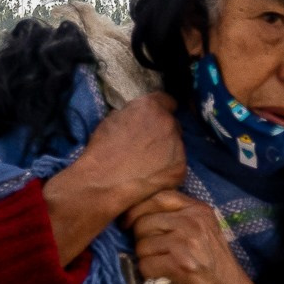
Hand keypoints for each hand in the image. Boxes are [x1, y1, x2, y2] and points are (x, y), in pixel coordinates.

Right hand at [79, 93, 183, 209]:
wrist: (104, 182)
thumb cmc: (102, 150)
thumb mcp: (112, 119)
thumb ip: (134, 112)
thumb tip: (141, 114)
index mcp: (151, 107)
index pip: (167, 101)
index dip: (161, 109)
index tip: (156, 118)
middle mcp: (168, 123)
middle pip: (173, 124)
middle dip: (163, 131)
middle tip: (148, 145)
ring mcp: (177, 147)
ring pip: (177, 145)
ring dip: (167, 150)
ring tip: (148, 162)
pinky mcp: (180, 168)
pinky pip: (177, 164)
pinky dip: (168, 169)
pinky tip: (152, 174)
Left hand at [124, 191, 265, 283]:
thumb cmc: (213, 265)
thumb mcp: (202, 231)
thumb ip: (177, 216)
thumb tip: (136, 212)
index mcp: (198, 210)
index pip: (158, 197)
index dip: (137, 210)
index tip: (128, 223)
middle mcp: (194, 221)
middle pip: (144, 222)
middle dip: (140, 240)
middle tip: (152, 253)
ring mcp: (188, 241)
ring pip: (142, 244)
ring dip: (145, 259)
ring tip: (161, 266)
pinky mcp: (180, 264)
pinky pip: (146, 264)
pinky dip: (148, 273)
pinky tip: (162, 276)